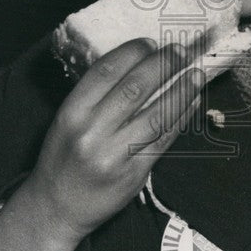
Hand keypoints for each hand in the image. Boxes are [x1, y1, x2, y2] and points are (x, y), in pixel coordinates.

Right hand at [26, 39, 205, 243]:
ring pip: (156, 115)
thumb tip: (140, 64)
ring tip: (195, 75)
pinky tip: (191, 105)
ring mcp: (113, 155)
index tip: (150, 42)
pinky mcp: (133, 175)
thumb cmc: (64, 157)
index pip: (106, 71)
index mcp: (71, 113)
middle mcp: (91, 132)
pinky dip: (180, 120)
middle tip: (181, 52)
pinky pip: (163, 141)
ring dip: (180, 91)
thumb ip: (96, 96)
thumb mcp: (68, 121)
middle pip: (135, 88)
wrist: (55, 208)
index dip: (132, 52)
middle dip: (163, 65)